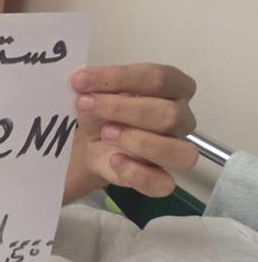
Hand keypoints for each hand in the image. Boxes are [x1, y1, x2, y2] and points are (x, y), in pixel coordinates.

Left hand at [64, 64, 198, 201]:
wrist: (92, 143)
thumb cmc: (104, 110)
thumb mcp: (96, 93)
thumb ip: (96, 87)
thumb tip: (84, 83)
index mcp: (174, 88)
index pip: (160, 78)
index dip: (120, 78)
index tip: (80, 80)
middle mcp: (182, 118)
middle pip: (169, 114)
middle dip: (122, 109)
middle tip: (86, 105)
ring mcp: (176, 151)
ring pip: (178, 151)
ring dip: (139, 141)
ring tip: (105, 133)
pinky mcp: (161, 179)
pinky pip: (162, 184)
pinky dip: (136, 173)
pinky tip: (114, 160)